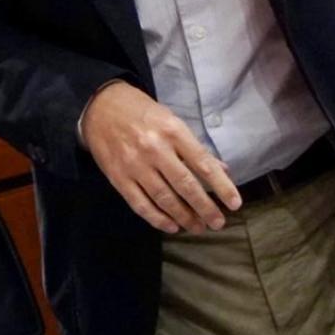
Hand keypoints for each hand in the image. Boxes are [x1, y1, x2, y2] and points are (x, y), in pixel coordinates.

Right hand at [80, 81, 240, 233]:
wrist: (100, 107)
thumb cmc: (142, 113)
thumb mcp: (172, 121)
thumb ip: (195, 147)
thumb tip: (222, 170)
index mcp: (172, 131)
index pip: (203, 164)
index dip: (221, 186)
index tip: (235, 204)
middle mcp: (155, 149)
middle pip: (185, 185)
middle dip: (205, 208)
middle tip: (218, 223)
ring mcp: (135, 165)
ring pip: (164, 198)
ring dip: (184, 217)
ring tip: (198, 227)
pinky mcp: (118, 178)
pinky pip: (141, 204)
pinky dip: (158, 219)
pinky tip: (172, 226)